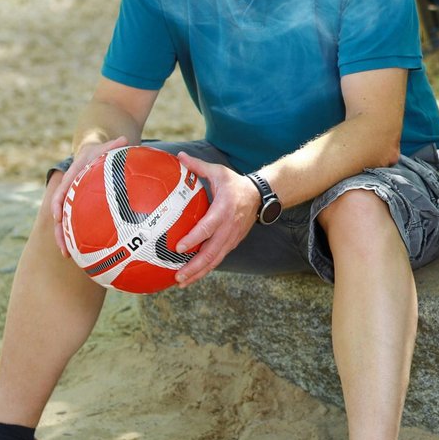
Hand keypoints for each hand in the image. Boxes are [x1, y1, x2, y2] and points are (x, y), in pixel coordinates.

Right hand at [49, 136, 129, 254]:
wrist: (92, 153)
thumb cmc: (100, 151)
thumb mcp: (105, 147)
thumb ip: (113, 146)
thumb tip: (124, 139)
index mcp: (72, 177)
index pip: (61, 191)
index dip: (57, 203)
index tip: (56, 216)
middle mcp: (69, 191)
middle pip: (59, 213)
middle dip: (59, 231)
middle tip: (63, 248)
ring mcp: (72, 201)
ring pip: (65, 222)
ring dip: (65, 239)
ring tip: (69, 257)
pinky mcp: (79, 208)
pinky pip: (77, 223)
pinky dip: (79, 237)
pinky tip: (88, 252)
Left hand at [166, 152, 259, 285]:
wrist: (260, 196)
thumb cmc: (235, 184)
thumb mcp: (219, 172)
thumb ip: (198, 166)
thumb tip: (179, 156)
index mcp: (223, 211)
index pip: (208, 228)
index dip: (194, 239)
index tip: (179, 247)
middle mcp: (228, 228)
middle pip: (211, 252)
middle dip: (194, 266)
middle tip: (178, 276)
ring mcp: (231, 238)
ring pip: (215, 260)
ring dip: (198, 273)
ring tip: (181, 282)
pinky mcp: (232, 243)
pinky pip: (218, 259)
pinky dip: (205, 269)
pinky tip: (192, 276)